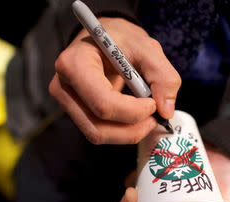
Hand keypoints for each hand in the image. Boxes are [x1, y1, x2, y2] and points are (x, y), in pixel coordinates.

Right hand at [49, 17, 180, 143]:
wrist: (103, 38)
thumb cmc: (120, 39)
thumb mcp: (146, 47)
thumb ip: (162, 75)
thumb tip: (166, 110)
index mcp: (75, 64)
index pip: (103, 102)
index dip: (133, 111)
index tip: (153, 104)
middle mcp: (63, 86)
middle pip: (98, 127)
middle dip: (131, 129)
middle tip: (153, 119)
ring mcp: (66, 102)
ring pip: (97, 135)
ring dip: (128, 133)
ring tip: (146, 118)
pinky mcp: (75, 112)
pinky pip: (98, 132)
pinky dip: (121, 131)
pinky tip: (134, 117)